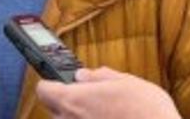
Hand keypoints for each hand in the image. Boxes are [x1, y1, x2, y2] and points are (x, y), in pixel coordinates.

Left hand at [35, 69, 181, 118]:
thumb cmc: (145, 112)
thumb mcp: (125, 82)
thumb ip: (99, 77)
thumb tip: (83, 75)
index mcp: (75, 100)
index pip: (44, 90)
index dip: (51, 84)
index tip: (59, 82)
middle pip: (56, 110)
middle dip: (69, 102)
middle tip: (91, 98)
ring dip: (81, 118)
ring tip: (107, 114)